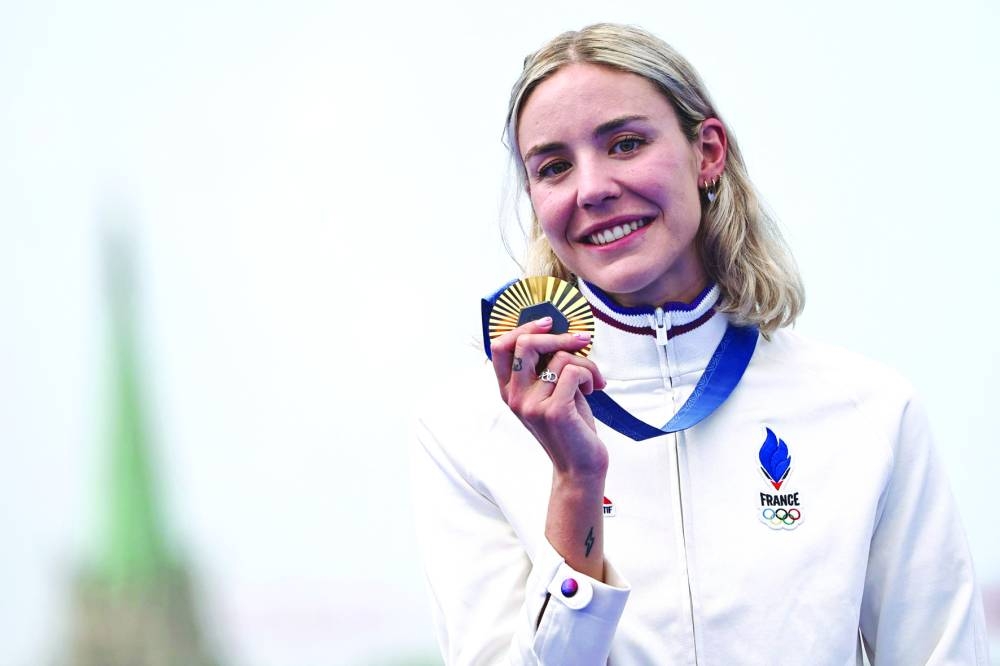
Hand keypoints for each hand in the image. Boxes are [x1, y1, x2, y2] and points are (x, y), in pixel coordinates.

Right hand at [489, 316, 607, 477]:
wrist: (580, 466)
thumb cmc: (570, 425)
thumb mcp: (551, 392)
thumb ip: (544, 366)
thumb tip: (557, 329)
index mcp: (509, 391)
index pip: (500, 346)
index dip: (524, 327)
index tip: (550, 323)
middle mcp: (514, 397)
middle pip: (525, 343)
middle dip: (559, 336)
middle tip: (581, 341)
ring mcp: (531, 404)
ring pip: (560, 357)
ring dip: (585, 363)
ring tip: (592, 380)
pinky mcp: (553, 411)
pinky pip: (573, 371)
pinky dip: (590, 374)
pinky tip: (593, 389)